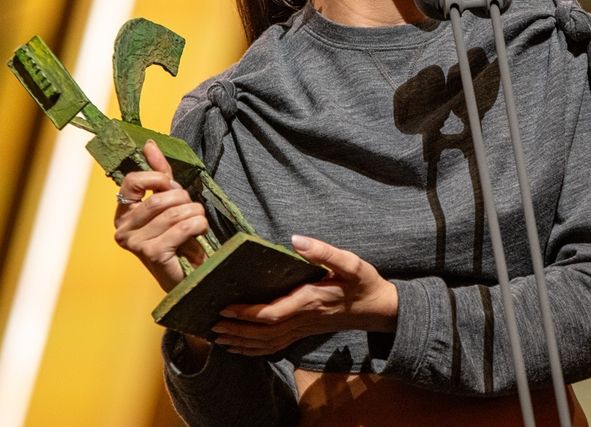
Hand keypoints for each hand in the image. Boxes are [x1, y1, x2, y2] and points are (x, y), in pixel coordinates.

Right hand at [113, 140, 209, 292]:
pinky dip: (198, 224)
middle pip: (160, 198)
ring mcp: (136, 243)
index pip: (132, 181)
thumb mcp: (167, 202)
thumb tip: (149, 144)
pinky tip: (200, 231)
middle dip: (183, 198)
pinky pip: (182, 227)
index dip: (157, 178)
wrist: (188, 276)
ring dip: (195, 212)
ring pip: (174, 211)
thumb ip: (158, 174)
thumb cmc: (177, 237)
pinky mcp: (153, 254)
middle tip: (191, 209)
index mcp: (123, 213)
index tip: (171, 184)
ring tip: (198, 221)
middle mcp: (123, 229)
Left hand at [209, 235, 398, 356]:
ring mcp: (303, 329)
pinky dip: (255, 350)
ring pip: (267, 343)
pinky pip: (276, 346)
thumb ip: (324, 252)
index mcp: (310, 300)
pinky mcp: (303, 332)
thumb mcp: (351, 263)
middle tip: (211, 325)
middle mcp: (303, 319)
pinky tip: (240, 347)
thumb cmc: (364, 284)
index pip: (272, 313)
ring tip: (218, 338)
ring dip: (242, 342)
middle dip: (236, 331)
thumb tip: (297, 240)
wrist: (378, 309)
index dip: (247, 313)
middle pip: (263, 332)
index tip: (226, 308)